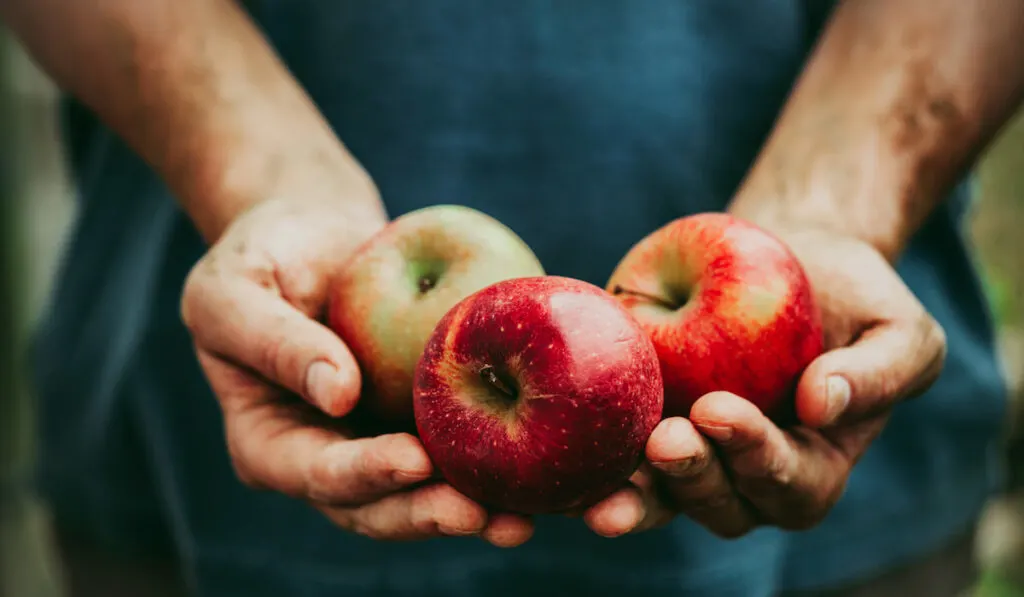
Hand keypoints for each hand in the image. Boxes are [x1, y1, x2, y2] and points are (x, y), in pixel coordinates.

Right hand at [180, 193, 532, 545]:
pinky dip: (497, 462)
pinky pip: (460, 446)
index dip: (364, 474)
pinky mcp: (422, 419)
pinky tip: (542, 468)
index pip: (316, 473)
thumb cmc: (260, 255)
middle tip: (483, 515)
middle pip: (377, 505)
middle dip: (429, 513)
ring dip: (473, 509)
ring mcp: (377, 442)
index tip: (413, 460)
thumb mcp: (233, 290)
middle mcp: (327, 456)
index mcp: (270, 443)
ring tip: (522, 519)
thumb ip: (273, 341)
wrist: (314, 233)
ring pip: (425, 492)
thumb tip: (338, 393)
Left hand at [582, 227, 946, 537]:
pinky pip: (617, 458)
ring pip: (663, 498)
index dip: (755, 456)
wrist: (789, 257)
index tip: (720, 410)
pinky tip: (568, 455)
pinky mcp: (644, 423)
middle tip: (665, 438)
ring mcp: (692, 454)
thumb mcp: (898, 329)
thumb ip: (879, 373)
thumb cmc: (854, 299)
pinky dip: (592, 465)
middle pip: (722, 505)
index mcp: (812, 466)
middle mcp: (747, 474)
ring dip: (637, 494)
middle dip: (692, 478)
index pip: (788, 483)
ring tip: (609, 481)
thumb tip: (822, 405)